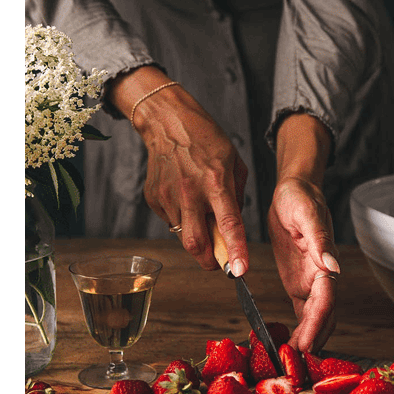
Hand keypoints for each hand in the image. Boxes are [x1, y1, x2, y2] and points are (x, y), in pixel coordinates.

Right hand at [110, 68, 249, 273]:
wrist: (167, 121)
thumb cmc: (207, 140)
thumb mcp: (234, 163)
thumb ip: (236, 197)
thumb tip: (234, 228)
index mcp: (216, 182)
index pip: (228, 224)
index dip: (235, 251)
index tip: (239, 271)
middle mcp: (190, 192)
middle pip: (196, 244)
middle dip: (209, 261)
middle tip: (218, 262)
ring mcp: (168, 197)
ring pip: (183, 236)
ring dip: (197, 236)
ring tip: (201, 212)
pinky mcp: (153, 198)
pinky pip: (171, 221)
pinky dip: (183, 220)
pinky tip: (185, 199)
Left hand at [268, 176, 339, 351]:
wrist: (293, 190)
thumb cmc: (300, 197)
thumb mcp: (307, 214)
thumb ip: (320, 241)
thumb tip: (333, 267)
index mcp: (326, 262)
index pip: (326, 300)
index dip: (318, 325)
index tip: (307, 346)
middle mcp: (322, 277)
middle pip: (324, 317)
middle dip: (313, 341)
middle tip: (296, 366)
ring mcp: (311, 283)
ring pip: (315, 320)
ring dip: (307, 341)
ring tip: (290, 364)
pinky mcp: (299, 284)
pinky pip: (302, 314)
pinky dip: (297, 332)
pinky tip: (286, 347)